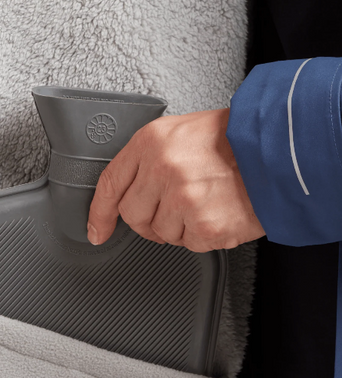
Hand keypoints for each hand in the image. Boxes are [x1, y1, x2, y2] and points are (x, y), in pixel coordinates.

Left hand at [86, 108, 265, 251]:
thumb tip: (125, 195)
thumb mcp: (182, 134)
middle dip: (148, 219)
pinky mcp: (203, 226)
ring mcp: (182, 200)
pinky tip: (217, 212)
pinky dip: (202, 235)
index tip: (97, 229)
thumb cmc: (235, 142)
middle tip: (175, 206)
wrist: (281, 151)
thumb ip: (150, 161)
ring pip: (160, 233)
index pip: (110, 184)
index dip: (99, 212)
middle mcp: (163, 169)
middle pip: (133, 215)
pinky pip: (188, 243)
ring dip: (179, 226)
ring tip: (204, 202)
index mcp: (152, 142)